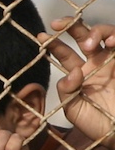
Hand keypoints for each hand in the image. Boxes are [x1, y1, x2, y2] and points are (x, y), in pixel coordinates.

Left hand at [42, 18, 114, 143]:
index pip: (64, 53)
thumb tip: (72, 73)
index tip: (41, 36)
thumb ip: (66, 90)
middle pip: (84, 36)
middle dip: (71, 26)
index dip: (53, 44)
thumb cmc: (96, 124)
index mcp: (79, 73)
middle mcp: (96, 63)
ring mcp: (113, 62)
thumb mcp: (73, 109)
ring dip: (95, 32)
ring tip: (88, 45)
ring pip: (106, 34)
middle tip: (59, 25)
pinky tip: (111, 43)